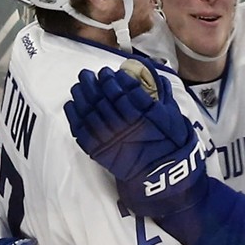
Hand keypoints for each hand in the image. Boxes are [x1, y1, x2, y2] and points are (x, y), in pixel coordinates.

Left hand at [64, 56, 207, 216]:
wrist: (160, 174)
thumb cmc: (169, 143)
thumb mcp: (172, 115)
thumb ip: (161, 93)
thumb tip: (149, 71)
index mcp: (145, 114)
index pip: (125, 90)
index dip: (115, 79)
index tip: (111, 72)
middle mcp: (126, 124)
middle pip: (105, 98)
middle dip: (95, 83)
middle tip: (91, 74)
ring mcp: (110, 138)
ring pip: (91, 111)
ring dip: (83, 95)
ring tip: (79, 84)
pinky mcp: (99, 151)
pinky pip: (81, 130)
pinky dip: (74, 116)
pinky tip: (72, 104)